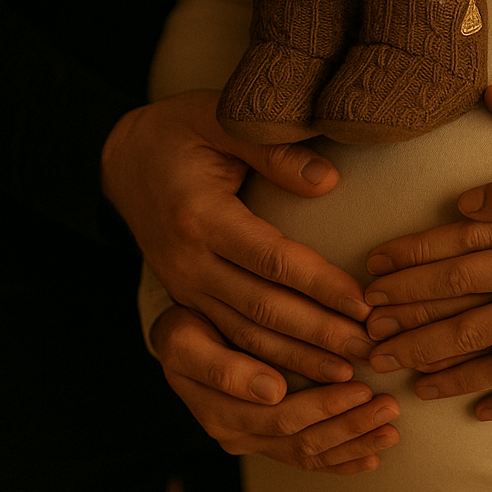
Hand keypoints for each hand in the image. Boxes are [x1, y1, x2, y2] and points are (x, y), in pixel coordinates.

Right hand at [102, 89, 372, 381]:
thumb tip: (328, 181)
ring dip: (300, 357)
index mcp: (200, 216)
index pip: (272, 260)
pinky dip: (272, 361)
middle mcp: (189, 261)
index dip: (321, 285)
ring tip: (350, 370)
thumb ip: (272, 149)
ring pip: (247, 336)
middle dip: (320, 333)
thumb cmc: (179, 133)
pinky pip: (232, 340)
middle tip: (371, 348)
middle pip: (263, 308)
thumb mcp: (218, 118)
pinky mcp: (187, 301)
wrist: (120, 159)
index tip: (364, 302)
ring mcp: (184, 287)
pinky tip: (308, 373)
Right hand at [153, 306, 399, 473]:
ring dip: (354, 443)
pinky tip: (371, 457)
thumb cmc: (185, 329)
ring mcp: (251, 441)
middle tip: (389, 405)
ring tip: (390, 430)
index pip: (281, 416)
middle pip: (302, 439)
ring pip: (309, 454)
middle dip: (350, 424)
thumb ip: (221, 367)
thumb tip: (272, 391)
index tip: (360, 387)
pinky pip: (306, 460)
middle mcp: (235, 433)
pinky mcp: (265, 442)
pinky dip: (342, 461)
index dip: (324, 406)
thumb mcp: (184, 339)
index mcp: (218, 410)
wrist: (179, 338)